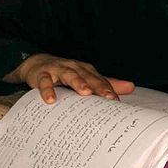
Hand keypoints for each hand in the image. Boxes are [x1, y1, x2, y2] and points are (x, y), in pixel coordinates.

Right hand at [6, 53, 134, 103]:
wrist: (36, 65)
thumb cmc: (65, 74)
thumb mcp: (85, 78)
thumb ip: (106, 83)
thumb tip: (131, 87)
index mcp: (85, 70)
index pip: (99, 79)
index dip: (108, 89)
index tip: (117, 102)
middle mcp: (74, 67)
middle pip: (88, 76)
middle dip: (98, 86)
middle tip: (108, 97)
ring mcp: (58, 70)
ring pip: (69, 75)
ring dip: (77, 82)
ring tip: (85, 92)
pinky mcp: (42, 75)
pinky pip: (45, 82)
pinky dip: (48, 90)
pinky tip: (51, 100)